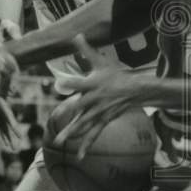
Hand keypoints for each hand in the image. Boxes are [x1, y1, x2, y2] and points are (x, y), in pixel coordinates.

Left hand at [49, 35, 143, 157]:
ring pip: (84, 124)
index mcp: (92, 83)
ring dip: (72, 133)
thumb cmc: (115, 74)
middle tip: (56, 120)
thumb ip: (86, 50)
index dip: (70, 82)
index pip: (79, 82)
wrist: (135, 89)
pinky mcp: (103, 120)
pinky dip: (87, 145)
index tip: (60, 84)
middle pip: (79, 107)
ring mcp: (99, 111)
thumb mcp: (101, 61)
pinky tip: (79, 156)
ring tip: (59, 142)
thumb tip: (77, 34)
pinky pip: (94, 134)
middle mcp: (95, 99)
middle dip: (68, 114)